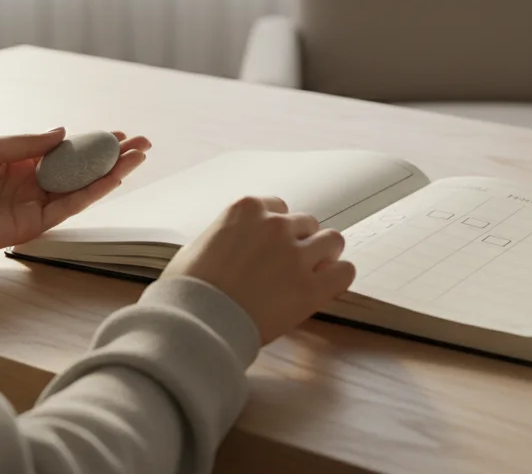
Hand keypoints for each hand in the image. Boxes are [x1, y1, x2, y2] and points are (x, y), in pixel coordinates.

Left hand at [0, 128, 150, 257]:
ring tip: (137, 158)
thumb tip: (63, 132)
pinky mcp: (32, 226)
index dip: (92, 142)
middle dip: (112, 157)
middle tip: (142, 144)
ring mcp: (34, 205)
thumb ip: (28, 144)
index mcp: (20, 162)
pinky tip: (112, 178)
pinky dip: (92, 193)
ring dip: (111, 174)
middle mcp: (32, 183)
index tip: (119, 133)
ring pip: (82, 189)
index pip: (66, 151)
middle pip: (81, 169)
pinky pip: (68, 208)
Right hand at [161, 196, 354, 343]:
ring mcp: (296, 255)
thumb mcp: (197, 247)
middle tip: (289, 266)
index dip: (278, 229)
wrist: (196, 323)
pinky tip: (325, 287)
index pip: (278, 207)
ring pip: (332, 240)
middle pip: (306, 223)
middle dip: (300, 242)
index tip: (273, 246)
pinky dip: (338, 276)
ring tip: (311, 275)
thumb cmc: (187, 290)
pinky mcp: (311, 287)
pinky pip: (345, 271)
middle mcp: (275, 225)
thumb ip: (225, 237)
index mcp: (246, 210)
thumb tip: (230, 246)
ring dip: (324, 255)